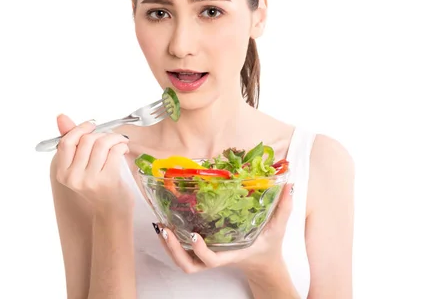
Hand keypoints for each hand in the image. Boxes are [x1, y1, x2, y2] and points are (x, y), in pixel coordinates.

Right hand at [52, 114, 132, 216]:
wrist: (112, 210)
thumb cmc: (97, 185)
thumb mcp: (81, 165)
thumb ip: (72, 140)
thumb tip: (61, 116)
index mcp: (63, 173)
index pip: (66, 142)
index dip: (80, 129)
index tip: (92, 125)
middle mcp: (73, 177)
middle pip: (87, 140)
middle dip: (102, 134)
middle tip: (110, 138)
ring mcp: (90, 179)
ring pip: (102, 143)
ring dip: (115, 138)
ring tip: (120, 142)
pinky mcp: (107, 180)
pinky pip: (114, 151)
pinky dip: (121, 146)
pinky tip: (123, 150)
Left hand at [155, 183, 294, 276]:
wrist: (262, 262)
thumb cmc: (269, 245)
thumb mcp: (278, 227)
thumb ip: (284, 207)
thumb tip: (289, 184)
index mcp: (233, 254)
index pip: (213, 260)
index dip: (201, 251)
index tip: (194, 235)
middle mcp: (217, 258)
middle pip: (189, 265)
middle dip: (174, 251)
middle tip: (165, 229)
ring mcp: (208, 257)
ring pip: (183, 262)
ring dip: (168, 247)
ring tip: (160, 226)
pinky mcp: (203, 252)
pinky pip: (183, 254)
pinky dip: (171, 244)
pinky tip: (165, 226)